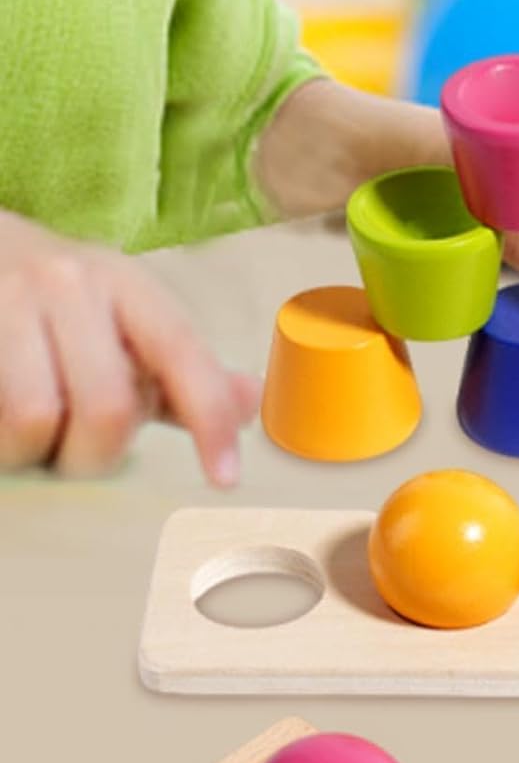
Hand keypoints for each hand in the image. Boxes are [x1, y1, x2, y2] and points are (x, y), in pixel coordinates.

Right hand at [0, 213, 259, 483]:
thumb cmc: (59, 300)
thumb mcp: (126, 317)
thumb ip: (183, 370)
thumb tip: (251, 402)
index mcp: (126, 283)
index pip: (184, 354)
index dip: (210, 421)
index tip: (225, 478)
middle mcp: (68, 284)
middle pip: (107, 407)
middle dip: (97, 455)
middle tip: (80, 453)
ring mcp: (4, 302)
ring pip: (32, 420)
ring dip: (35, 452)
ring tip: (32, 438)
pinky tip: (3, 425)